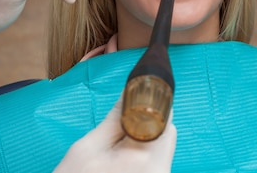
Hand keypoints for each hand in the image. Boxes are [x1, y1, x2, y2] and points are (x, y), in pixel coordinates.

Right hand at [53, 96, 176, 172]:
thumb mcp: (88, 147)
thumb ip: (114, 118)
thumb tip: (129, 92)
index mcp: (143, 158)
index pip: (164, 116)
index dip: (152, 100)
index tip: (141, 91)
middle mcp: (160, 171)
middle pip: (168, 131)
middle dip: (150, 119)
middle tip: (124, 118)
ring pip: (164, 146)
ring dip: (148, 136)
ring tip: (120, 141)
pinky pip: (158, 160)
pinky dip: (146, 151)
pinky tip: (126, 155)